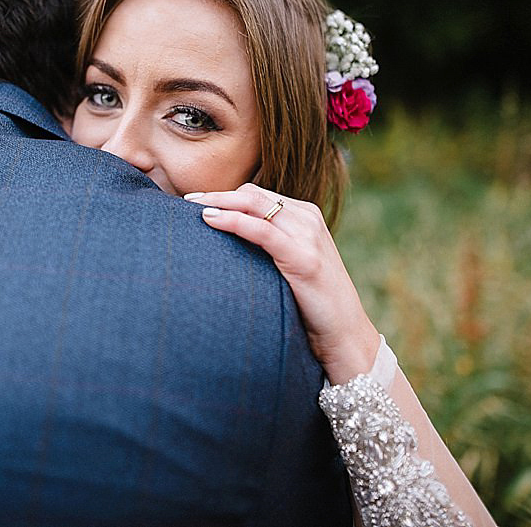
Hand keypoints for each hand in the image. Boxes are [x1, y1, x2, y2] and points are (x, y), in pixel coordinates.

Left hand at [185, 183, 379, 383]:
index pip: (257, 195)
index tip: (196, 202)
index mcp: (305, 216)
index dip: (225, 195)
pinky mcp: (303, 258)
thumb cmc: (311, 304)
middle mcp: (308, 219)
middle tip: (186, 200)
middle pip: (252, 194)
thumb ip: (268, 246)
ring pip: (254, 205)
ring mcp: (308, 236)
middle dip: (216, 194)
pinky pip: (261, 230)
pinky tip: (210, 220)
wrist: (344, 334)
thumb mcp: (290, 265)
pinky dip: (232, 221)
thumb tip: (228, 241)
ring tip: (191, 208)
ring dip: (219, 202)